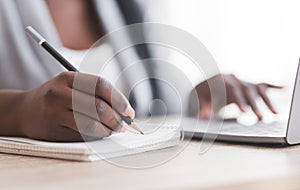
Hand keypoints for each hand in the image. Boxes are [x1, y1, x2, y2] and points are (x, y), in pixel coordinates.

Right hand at [18, 72, 134, 141]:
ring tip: (112, 130)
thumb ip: (96, 95)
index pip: (100, 85)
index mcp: (68, 77)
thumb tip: (125, 112)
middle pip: (97, 106)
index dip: (119, 100)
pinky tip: (99, 134)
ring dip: (107, 130)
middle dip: (116, 118)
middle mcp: (59, 92)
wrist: (25, 110)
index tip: (129, 112)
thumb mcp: (72, 87)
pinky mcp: (51, 129)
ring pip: (91, 124)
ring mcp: (53, 111)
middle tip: (123, 125)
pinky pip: (81, 135)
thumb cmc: (57, 98)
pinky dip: (95, 136)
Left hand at [195, 74, 282, 119]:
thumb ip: (202, 108)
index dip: (239, 100)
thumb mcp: (199, 100)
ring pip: (257, 89)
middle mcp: (234, 78)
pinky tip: (283, 88)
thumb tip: (202, 117)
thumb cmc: (202, 94)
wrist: (205, 86)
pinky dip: (273, 86)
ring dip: (266, 101)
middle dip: (254, 104)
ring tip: (275, 113)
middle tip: (260, 118)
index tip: (244, 112)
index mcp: (221, 79)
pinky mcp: (248, 84)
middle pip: (246, 90)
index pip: (232, 89)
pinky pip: (262, 85)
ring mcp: (242, 81)